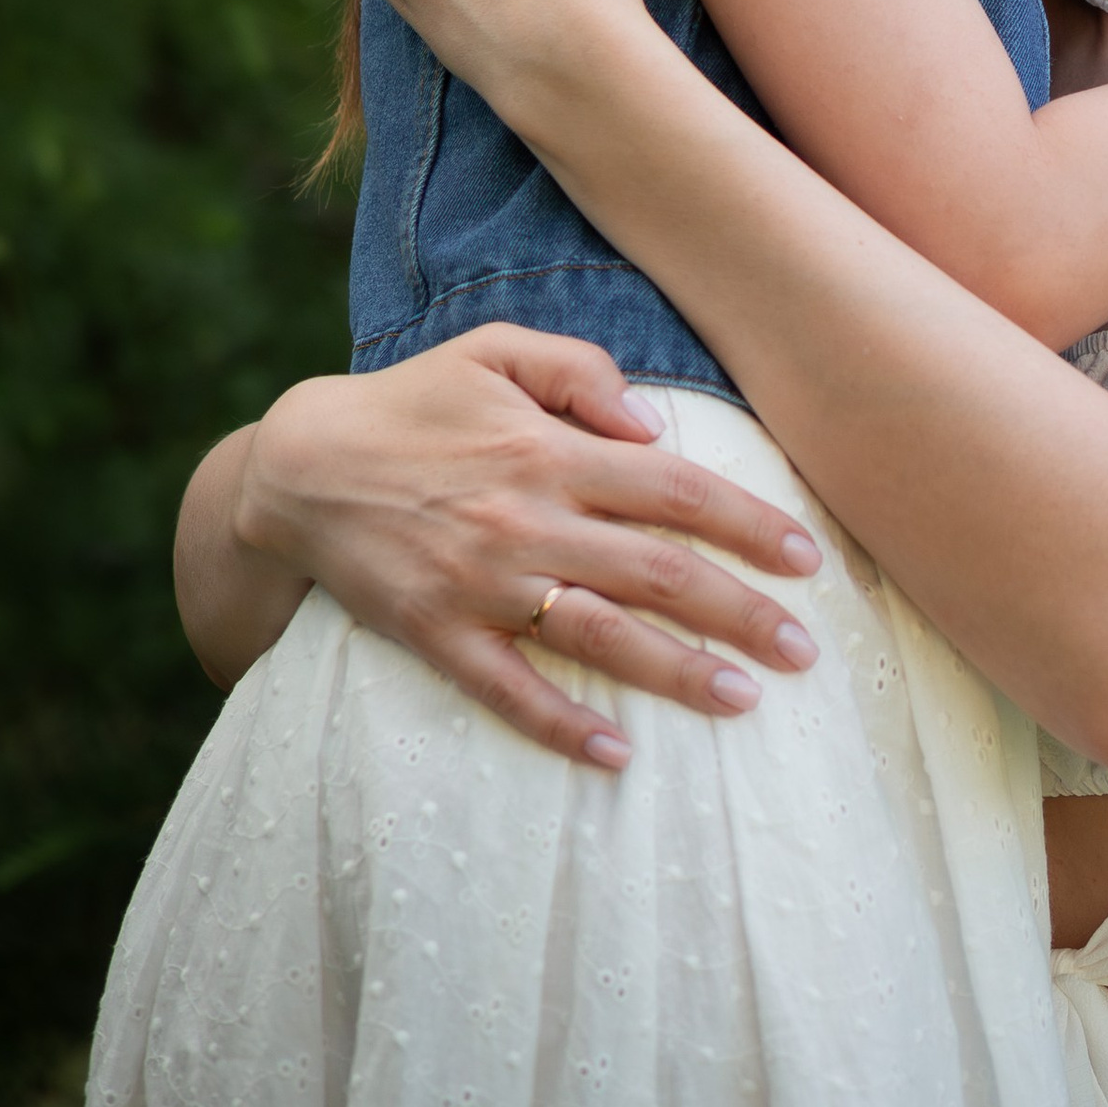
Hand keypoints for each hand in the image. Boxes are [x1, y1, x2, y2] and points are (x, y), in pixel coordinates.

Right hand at [233, 323, 827, 766]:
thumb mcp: (496, 350)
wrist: (300, 466)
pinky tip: (616, 756)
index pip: (675, 489)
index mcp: (550, 448)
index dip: (748, 524)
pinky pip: (508, 691)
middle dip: (741, 613)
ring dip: (678, 672)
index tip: (807, 557)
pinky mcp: (437, 635)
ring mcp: (482, 584)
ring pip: (599, 637)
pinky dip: (561, 726)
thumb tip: (656, 424)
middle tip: (804, 650)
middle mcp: (527, 520)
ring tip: (745, 700)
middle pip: (657, 573)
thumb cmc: (414, 401)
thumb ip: (582, 370)